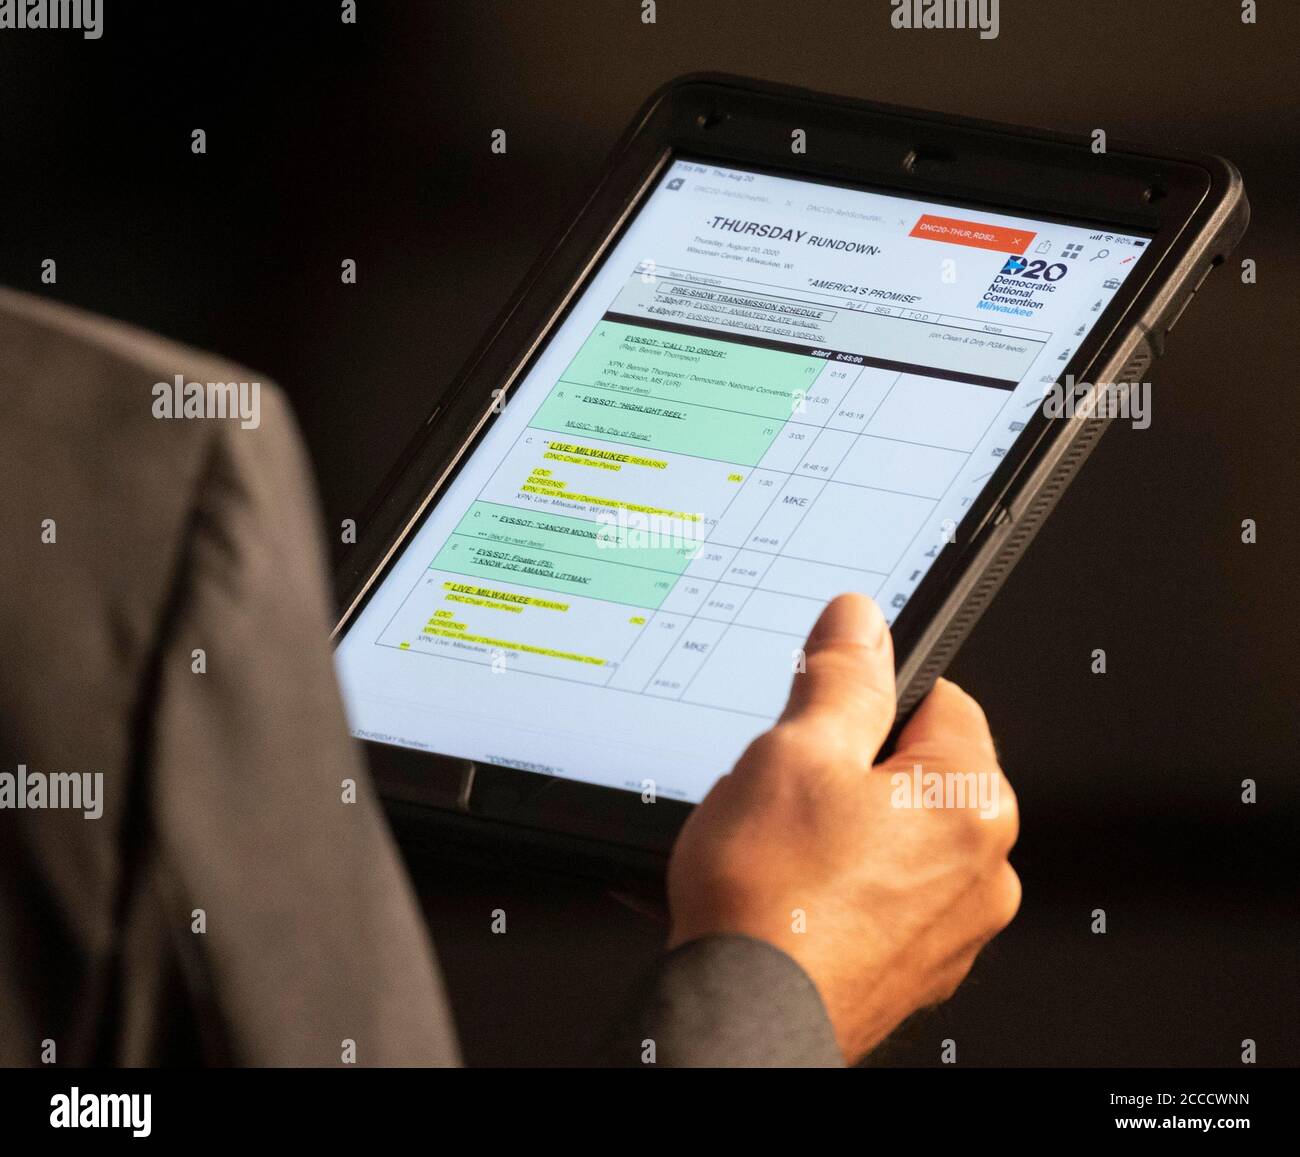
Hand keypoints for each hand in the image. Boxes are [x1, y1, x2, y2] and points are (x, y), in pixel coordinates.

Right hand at [666, 593, 1019, 1061]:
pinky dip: (841, 885)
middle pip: (917, 771)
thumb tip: (861, 621)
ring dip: (843, 828)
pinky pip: (881, 897)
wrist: (744, 1018)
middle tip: (787, 784)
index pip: (943, 698)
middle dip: (851, 767)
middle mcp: (982, 869)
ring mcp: (951, 928)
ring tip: (777, 846)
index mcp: (970, 801)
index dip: (873, 693)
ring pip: (895, 836)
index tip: (830, 705)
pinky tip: (786, 889)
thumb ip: (842, 677)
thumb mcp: (797, 752)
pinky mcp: (913, 969)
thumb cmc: (772, 900)